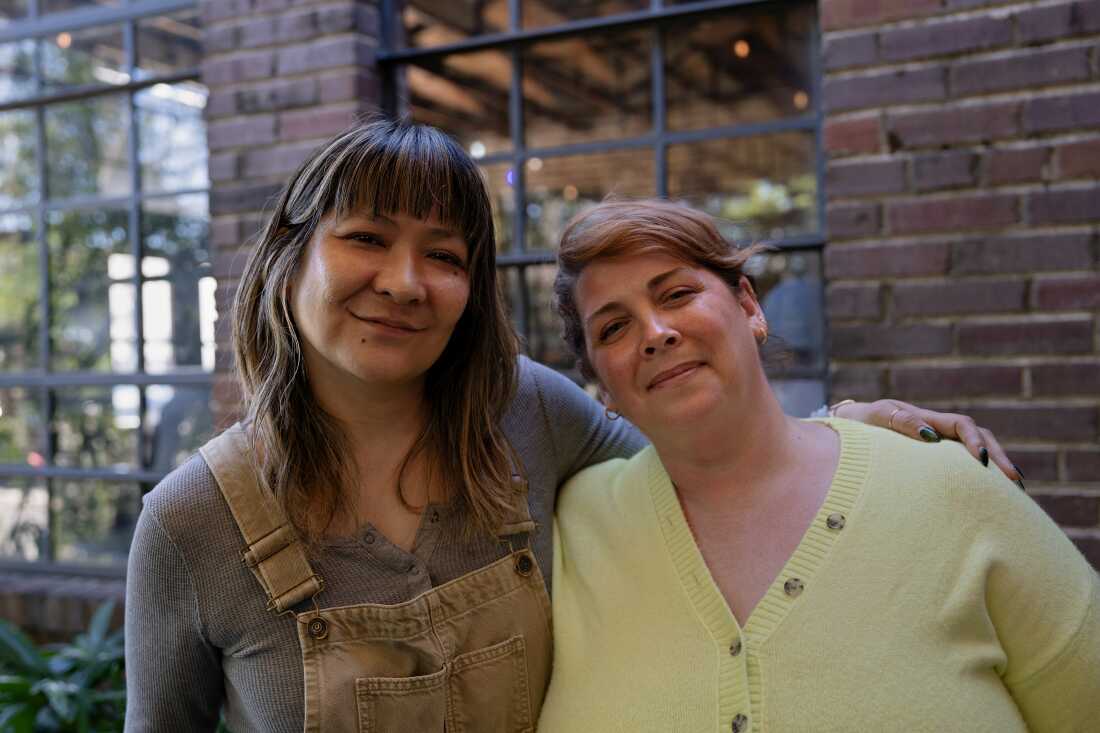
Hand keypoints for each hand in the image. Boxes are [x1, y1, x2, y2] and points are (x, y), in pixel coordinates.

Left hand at [834, 399, 1022, 482]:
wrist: (843, 430)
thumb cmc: (859, 423)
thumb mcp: (877, 416)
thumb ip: (901, 422)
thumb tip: (930, 436)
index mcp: (927, 419)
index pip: (962, 425)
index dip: (975, 440)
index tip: (983, 459)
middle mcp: (939, 432)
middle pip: (981, 439)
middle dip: (1000, 459)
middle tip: (1015, 483)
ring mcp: (939, 448)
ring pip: (977, 455)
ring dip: (997, 470)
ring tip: (1017, 493)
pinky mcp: (936, 464)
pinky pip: (963, 470)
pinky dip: (982, 481)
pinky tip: (994, 500)